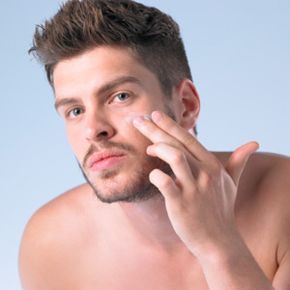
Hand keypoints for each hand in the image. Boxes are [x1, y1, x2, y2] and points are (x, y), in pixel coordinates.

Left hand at [133, 111, 258, 256]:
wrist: (218, 240)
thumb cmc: (221, 209)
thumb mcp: (231, 183)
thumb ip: (238, 161)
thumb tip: (254, 144)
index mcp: (212, 165)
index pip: (187, 138)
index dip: (169, 125)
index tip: (154, 114)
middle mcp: (204, 173)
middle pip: (177, 143)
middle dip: (155, 129)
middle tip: (138, 120)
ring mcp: (193, 188)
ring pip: (174, 156)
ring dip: (157, 148)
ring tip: (148, 149)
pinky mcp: (181, 203)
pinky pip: (164, 182)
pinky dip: (155, 175)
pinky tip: (153, 175)